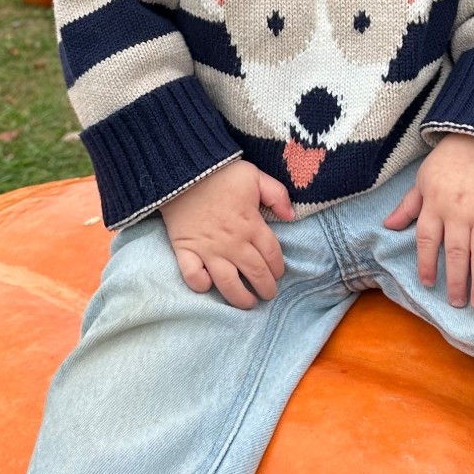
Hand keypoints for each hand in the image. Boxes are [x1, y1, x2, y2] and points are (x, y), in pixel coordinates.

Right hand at [161, 159, 293, 309]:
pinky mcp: (186, 250)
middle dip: (265, 288)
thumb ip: (277, 194)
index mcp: (251, 225)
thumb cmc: (221, 173)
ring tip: (247, 303)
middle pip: (255, 273)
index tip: (278, 274)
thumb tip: (291, 216)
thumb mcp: (255, 176)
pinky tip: (209, 285)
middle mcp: (233, 242)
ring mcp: (209, 249)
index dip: (278, 268)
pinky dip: (201, 284)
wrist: (183, 171)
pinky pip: (193, 276)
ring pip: (228, 283)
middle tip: (268, 294)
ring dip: (240, 297)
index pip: (272, 255)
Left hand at [383, 134, 473, 310]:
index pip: (427, 241)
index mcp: (435, 206)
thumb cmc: (448, 160)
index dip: (427, 264)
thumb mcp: (422, 180)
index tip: (428, 284)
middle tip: (458, 304)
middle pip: (456, 252)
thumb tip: (387, 226)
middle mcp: (458, 212)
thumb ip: (408, 206)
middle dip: (456, 281)